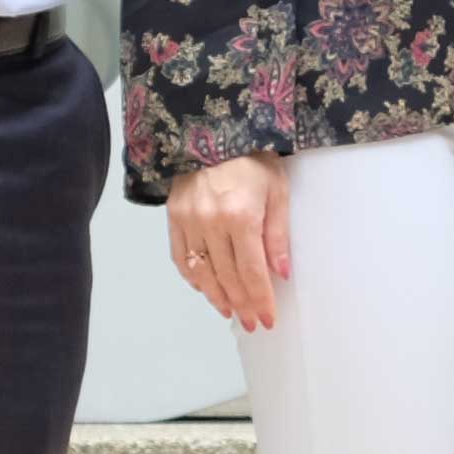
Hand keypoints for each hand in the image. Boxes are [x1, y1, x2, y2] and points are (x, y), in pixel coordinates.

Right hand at [167, 154, 290, 330]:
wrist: (215, 129)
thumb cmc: (252, 159)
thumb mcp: (277, 190)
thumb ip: (278, 234)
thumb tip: (281, 274)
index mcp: (240, 216)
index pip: (252, 272)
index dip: (261, 299)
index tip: (268, 319)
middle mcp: (210, 222)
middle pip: (227, 278)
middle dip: (242, 305)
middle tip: (253, 323)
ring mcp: (187, 221)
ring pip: (201, 273)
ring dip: (217, 297)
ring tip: (230, 312)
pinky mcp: (173, 217)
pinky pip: (180, 257)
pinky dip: (193, 278)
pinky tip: (206, 289)